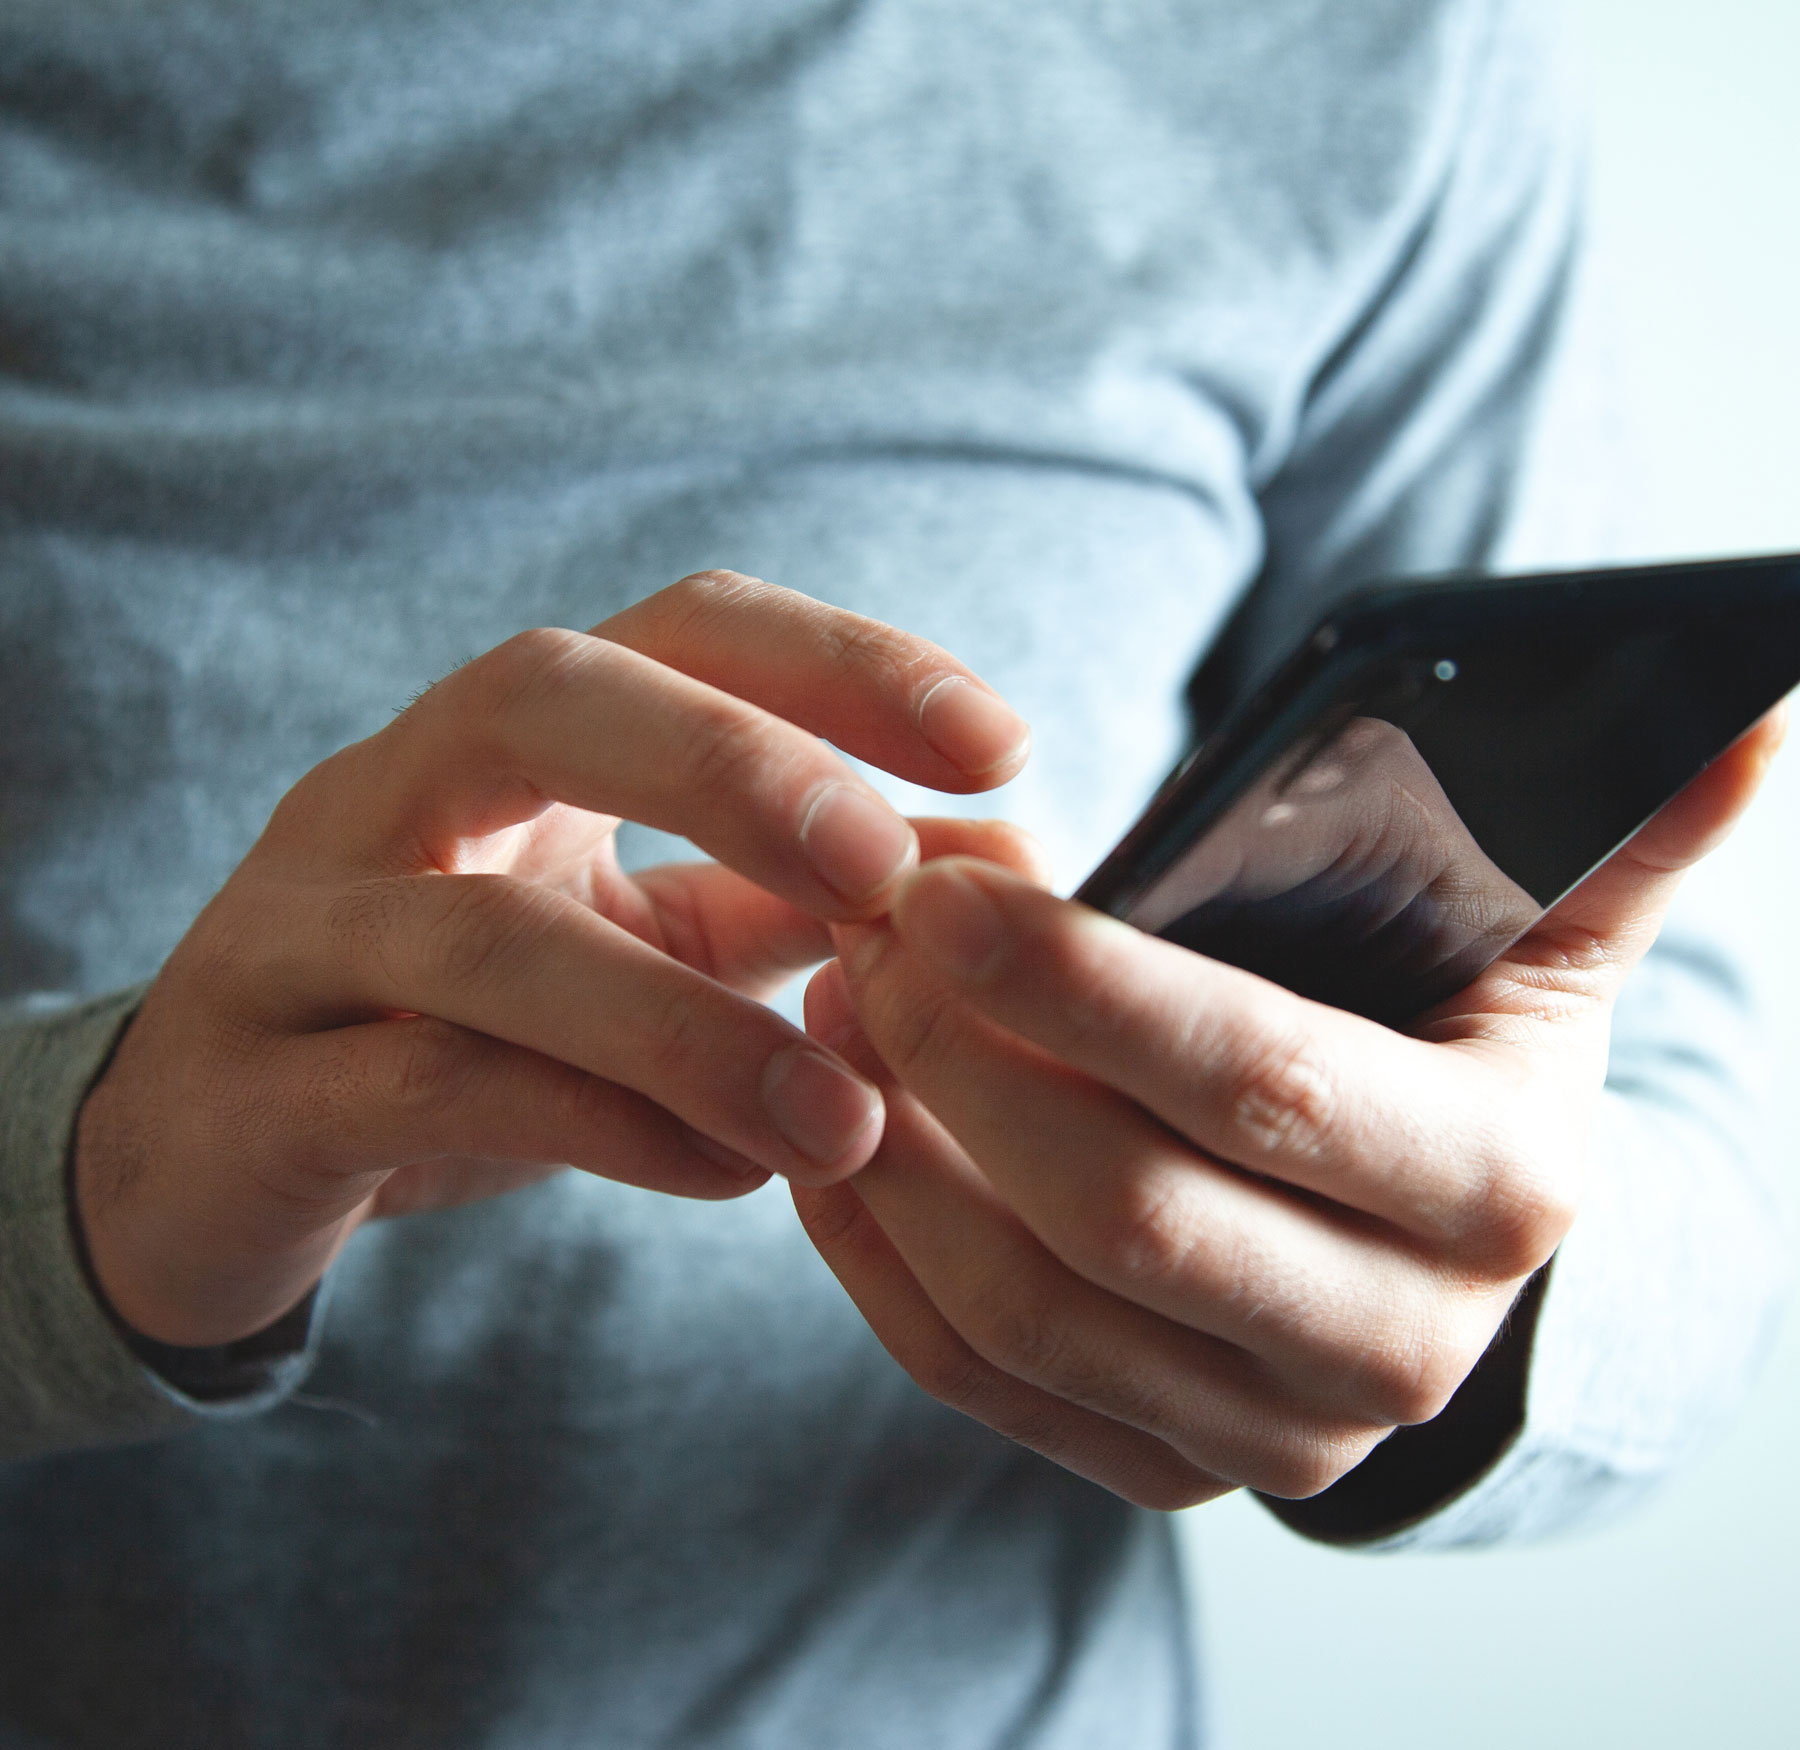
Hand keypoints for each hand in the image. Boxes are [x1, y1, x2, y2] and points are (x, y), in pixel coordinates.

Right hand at [74, 572, 1028, 1348]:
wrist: (209, 1152)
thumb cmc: (467, 1024)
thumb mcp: (642, 940)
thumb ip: (799, 903)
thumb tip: (1005, 866)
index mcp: (507, 740)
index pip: (680, 628)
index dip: (843, 664)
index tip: (1000, 745)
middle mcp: (392, 793)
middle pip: (541, 696)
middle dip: (734, 766)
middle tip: (885, 870)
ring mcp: (304, 934)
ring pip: (484, 938)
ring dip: (687, 1027)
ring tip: (847, 1117)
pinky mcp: (257, 1090)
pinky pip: (430, 1090)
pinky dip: (602, 1129)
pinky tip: (731, 1175)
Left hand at [792, 712, 1784, 1509]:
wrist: (1444, 1258)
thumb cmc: (1461, 1057)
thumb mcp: (1542, 947)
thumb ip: (1617, 840)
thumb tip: (1749, 711)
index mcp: (1495, 1188)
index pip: (1263, 1083)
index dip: (1087, 983)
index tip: (949, 880)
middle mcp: (1393, 1342)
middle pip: (1123, 1212)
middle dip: (964, 1055)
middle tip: (869, 926)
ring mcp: (1269, 1431)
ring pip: (1029, 1310)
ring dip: (899, 1148)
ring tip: (837, 1000)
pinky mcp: (1166, 1464)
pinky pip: (978, 1381)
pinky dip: (882, 1259)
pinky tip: (834, 1136)